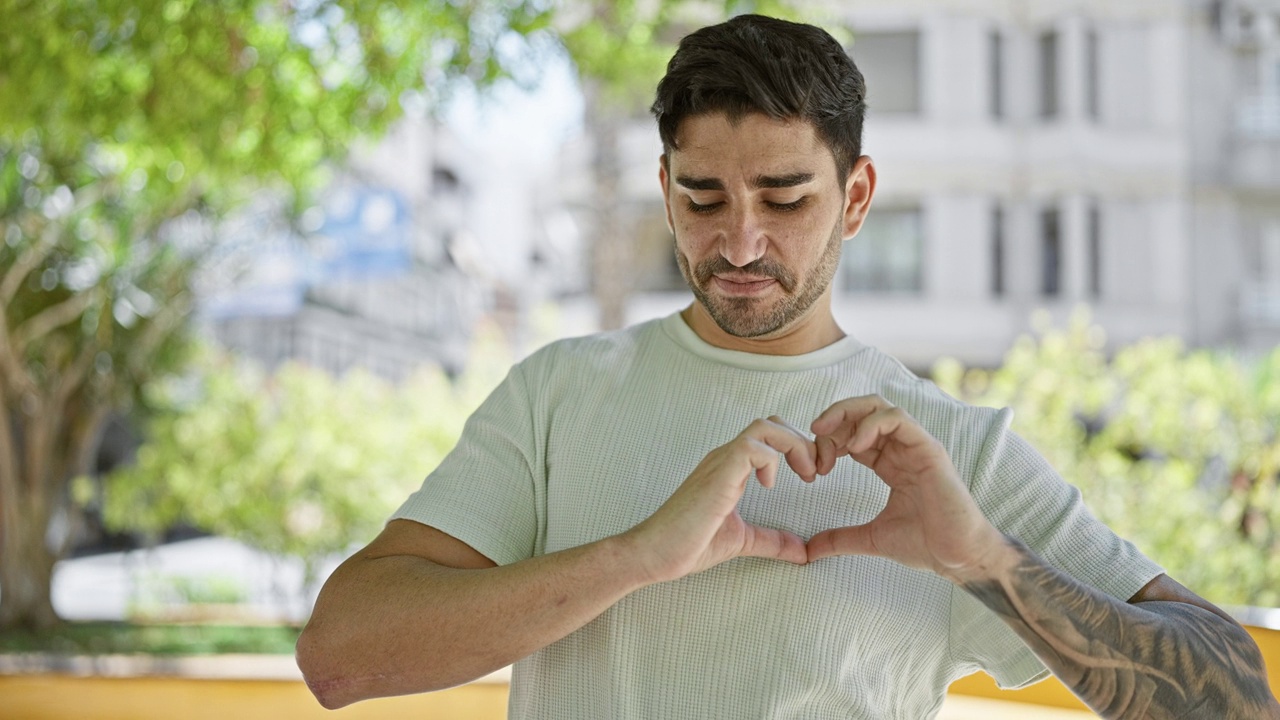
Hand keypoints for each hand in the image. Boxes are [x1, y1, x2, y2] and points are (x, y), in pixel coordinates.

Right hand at [625, 416, 816, 584]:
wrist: (655, 553)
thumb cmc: (688, 544)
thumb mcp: (742, 541)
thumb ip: (771, 541)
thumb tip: (802, 550)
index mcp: (732, 468)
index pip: (771, 435)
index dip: (799, 448)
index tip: (812, 477)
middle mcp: (727, 458)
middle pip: (773, 423)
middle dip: (805, 443)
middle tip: (815, 474)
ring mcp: (721, 462)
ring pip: (766, 426)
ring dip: (795, 446)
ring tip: (804, 475)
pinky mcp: (719, 474)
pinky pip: (753, 447)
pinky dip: (773, 460)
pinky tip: (769, 486)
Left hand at [806, 395, 1005, 579]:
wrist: (957, 557)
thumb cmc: (925, 544)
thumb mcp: (871, 537)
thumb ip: (840, 539)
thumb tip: (810, 551)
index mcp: (890, 463)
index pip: (853, 433)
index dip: (828, 441)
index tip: (813, 467)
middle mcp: (902, 449)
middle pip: (863, 411)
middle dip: (833, 417)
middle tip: (812, 433)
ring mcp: (916, 445)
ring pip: (878, 406)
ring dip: (847, 414)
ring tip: (827, 434)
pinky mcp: (928, 448)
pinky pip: (897, 418)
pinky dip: (871, 424)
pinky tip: (855, 447)